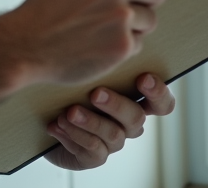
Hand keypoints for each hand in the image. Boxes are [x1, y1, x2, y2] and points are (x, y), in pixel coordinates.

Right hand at [6, 0, 168, 84]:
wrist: (24, 44)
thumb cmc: (45, 11)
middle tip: (135, 6)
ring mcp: (120, 16)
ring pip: (150, 19)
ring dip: (135, 25)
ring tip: (104, 29)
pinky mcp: (122, 45)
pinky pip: (138, 43)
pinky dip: (122, 46)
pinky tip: (98, 46)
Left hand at [44, 73, 175, 169]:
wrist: (45, 117)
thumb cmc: (72, 89)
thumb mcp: (87, 74)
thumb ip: (102, 67)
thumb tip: (101, 50)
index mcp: (135, 101)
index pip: (162, 103)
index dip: (158, 93)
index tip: (143, 78)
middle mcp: (129, 123)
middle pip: (136, 118)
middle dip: (116, 105)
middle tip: (95, 94)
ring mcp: (113, 142)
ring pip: (114, 135)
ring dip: (90, 122)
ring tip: (69, 112)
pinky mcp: (94, 157)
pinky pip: (93, 150)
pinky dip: (74, 136)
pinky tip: (57, 125)